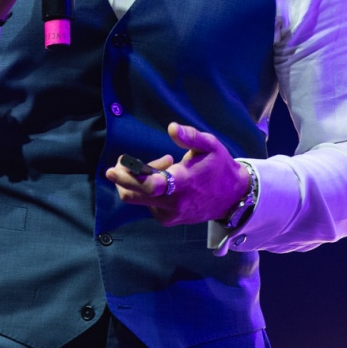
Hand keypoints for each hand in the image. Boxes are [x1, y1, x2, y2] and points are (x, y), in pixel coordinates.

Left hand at [106, 122, 251, 225]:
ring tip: (164, 164)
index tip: (114, 169)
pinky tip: (166, 179)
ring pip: (140, 199)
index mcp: (183, 182)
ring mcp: (171, 214)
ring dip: (141, 181)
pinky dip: (150, 190)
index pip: (150, 185)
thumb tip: (171, 128)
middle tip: (122, 163)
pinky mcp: (169, 220)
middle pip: (134, 195)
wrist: (233, 197)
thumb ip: (190, 136)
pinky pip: (149, 204)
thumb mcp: (210, 146)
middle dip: (123, 178)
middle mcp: (174, 202)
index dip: (129, 177)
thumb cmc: (219, 167)